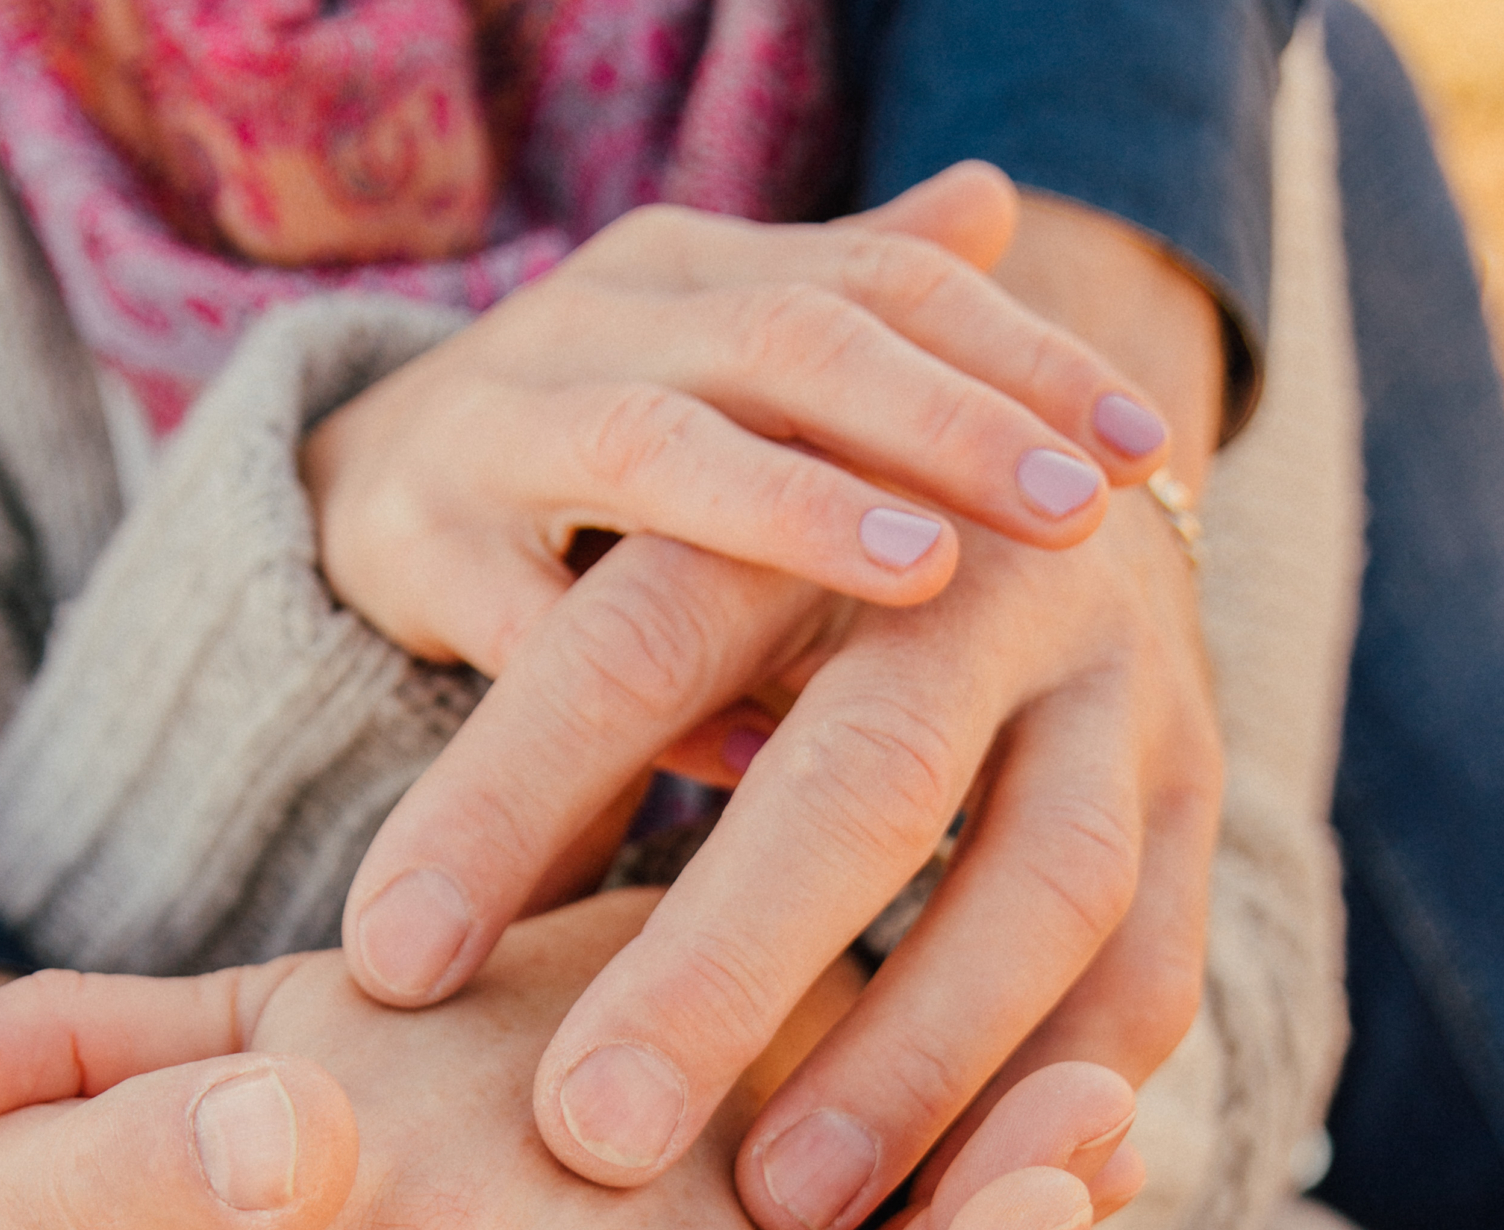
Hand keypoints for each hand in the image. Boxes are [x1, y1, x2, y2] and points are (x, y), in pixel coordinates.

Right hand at [301, 162, 1173, 676]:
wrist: (358, 485)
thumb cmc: (588, 427)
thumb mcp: (714, 345)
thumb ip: (849, 288)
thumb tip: (998, 199)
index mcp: (690, 266)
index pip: (883, 280)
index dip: (1017, 354)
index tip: (1145, 443)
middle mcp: (596, 319)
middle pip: (789, 340)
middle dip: (943, 422)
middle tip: (1074, 511)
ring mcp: (493, 423)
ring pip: (652, 447)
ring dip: (794, 512)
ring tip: (926, 577)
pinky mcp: (412, 547)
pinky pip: (532, 624)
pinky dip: (642, 692)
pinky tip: (754, 756)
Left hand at [340, 192, 1226, 1229]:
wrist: (1035, 443)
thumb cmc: (783, 543)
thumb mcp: (666, 557)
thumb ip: (562, 712)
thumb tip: (413, 948)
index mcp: (818, 479)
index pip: (644, 640)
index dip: (512, 799)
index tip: (392, 966)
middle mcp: (996, 568)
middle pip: (869, 773)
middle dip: (727, 968)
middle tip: (591, 1135)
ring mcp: (1128, 680)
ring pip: (1050, 883)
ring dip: (917, 1060)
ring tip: (782, 1213)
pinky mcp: (1203, 785)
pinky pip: (1156, 967)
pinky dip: (1056, 1098)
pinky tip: (950, 1204)